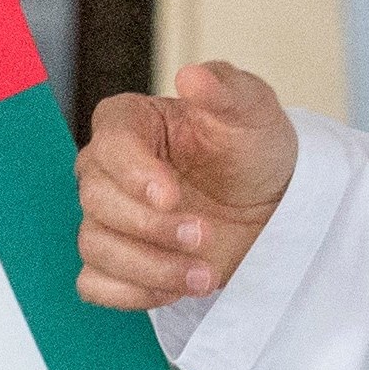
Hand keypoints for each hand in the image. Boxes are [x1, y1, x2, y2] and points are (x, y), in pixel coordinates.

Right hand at [76, 61, 299, 310]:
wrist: (273, 206)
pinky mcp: (119, 262)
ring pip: (95, 247)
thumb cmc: (253, 149)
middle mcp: (110, 170)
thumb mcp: (252, 111)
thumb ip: (224, 88)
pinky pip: (95, 285)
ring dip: (150, 268)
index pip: (108, 144)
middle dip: (151, 228)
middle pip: (96, 201)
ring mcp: (111, 219)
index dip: (133, 173)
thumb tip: (191, 76)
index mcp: (130, 123)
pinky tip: (176, 288)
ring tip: (205, 274)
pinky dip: (133, 293)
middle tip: (203, 235)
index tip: (171, 195)